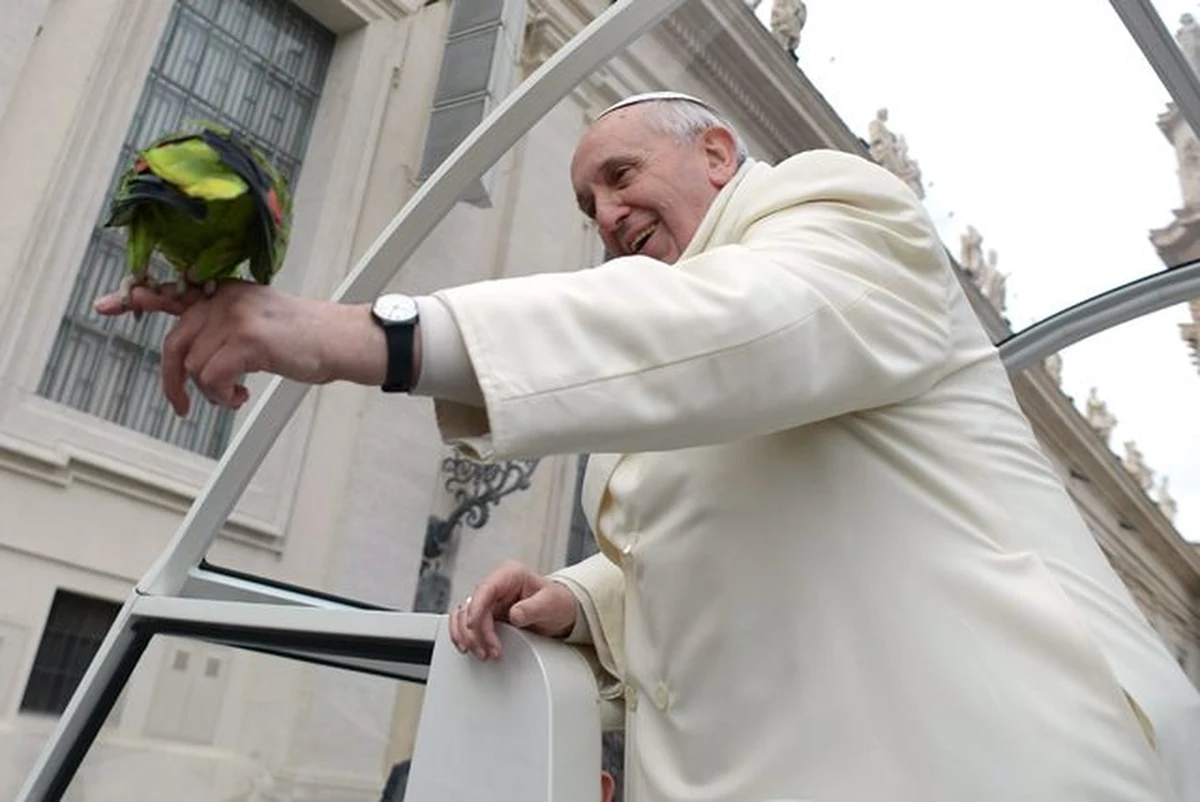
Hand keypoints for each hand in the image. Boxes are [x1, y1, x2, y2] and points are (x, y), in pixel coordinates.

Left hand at [94, 280, 385, 415]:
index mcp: (226, 293)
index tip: (107, 305)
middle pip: (176, 343)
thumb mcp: (257, 321)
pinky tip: (242, 396)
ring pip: (194, 366)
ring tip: (237, 395)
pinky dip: (223, 396)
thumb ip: (222, 326)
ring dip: (212, 393)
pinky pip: (212, 378)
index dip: (137, 299)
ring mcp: (236, 317)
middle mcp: (226, 299)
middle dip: (173, 381)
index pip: (173, 292)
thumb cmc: (304, 338)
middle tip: (181, 406)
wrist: (340, 341)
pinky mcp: (248, 340)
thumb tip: (192, 356)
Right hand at [449, 561, 577, 660]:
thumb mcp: (550, 604)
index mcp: (510, 574)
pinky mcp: (487, 615)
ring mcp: (490, 600)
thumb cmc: (556, 603)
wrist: (561, 613)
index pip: (485, 589)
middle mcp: (496, 586)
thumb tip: (514, 615)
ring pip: (464, 616)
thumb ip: (533, 608)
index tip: (473, 625)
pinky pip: (466, 623)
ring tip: (483, 653)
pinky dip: (465, 636)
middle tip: (490, 650)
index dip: (475, 607)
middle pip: (472, 606)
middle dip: (477, 631)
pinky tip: (469, 648)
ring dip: (469, 636)